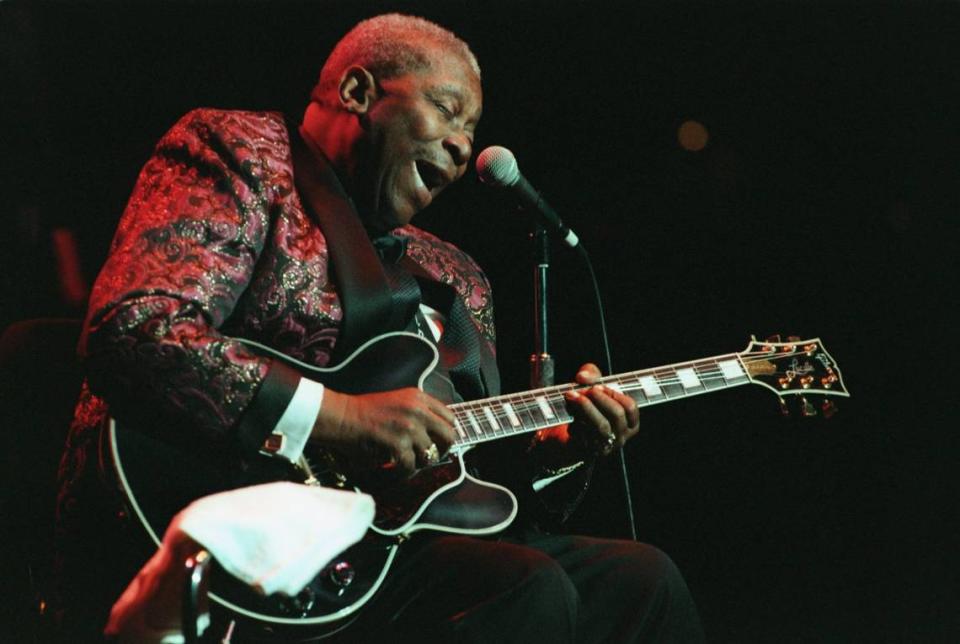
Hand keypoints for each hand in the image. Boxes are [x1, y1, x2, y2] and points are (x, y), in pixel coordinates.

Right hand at [310, 388, 455, 475]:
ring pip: (429, 455)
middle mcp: (417, 410)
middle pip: (449, 436)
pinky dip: (401, 473)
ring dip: (417, 463)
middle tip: (429, 458)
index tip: (440, 443)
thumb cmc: (363, 412)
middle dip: (441, 451)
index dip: (447, 433)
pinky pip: (410, 466)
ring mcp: (408, 426)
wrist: (340, 416)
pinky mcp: (397, 443)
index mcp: (419, 397)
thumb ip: (418, 412)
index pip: (450, 417)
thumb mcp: (397, 401)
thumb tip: (436, 435)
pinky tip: (392, 470)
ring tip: (404, 463)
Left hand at [564, 363, 639, 455]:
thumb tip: (582, 377)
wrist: (568, 436)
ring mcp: (606, 446)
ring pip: (601, 426)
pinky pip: (584, 435)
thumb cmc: (586, 408)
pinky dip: (574, 422)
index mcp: (629, 422)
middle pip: (617, 415)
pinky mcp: (589, 452)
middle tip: (584, 390)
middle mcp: (621, 436)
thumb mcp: (592, 387)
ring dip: (585, 408)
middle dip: (600, 398)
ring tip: (570, 395)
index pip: (630, 407)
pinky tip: (567, 416)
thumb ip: (591, 374)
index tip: (598, 386)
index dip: (614, 394)